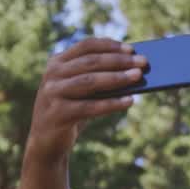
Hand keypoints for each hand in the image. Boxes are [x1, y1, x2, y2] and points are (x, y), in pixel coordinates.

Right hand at [26, 37, 146, 163]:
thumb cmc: (71, 111)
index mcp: (57, 62)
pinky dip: (112, 103)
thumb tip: (132, 70)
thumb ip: (97, 78)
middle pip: (91, 62)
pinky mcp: (58, 113)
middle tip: (143, 63)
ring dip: (117, 78)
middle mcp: (52, 74)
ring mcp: (53, 93)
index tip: (132, 49)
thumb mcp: (80, 91)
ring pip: (90, 81)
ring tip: (138, 77)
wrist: (46, 142)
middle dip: (119, 61)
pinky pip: (90, 107)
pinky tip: (130, 101)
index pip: (86, 46)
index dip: (110, 46)